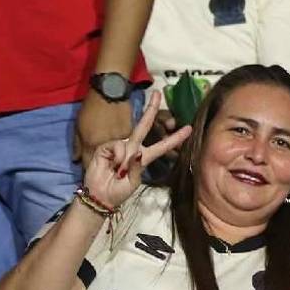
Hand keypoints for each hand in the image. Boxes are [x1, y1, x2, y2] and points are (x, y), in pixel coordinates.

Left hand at [74, 91, 133, 165]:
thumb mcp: (78, 126)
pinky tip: (120, 147)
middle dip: (102, 165)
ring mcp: (120, 141)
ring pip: (116, 156)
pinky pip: (125, 146)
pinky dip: (122, 147)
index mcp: (91, 144)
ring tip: (112, 157)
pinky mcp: (130, 135)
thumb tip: (75, 160)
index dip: (88, 169)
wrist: (110, 92)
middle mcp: (106, 146)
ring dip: (114, 157)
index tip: (89, 171)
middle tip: (101, 164)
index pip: (88, 165)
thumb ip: (77, 145)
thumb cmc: (90, 108)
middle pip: (104, 163)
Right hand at [83, 90, 191, 209]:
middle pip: (144, 126)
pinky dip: (116, 156)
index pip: (162, 146)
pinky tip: (111, 165)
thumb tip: (136, 153)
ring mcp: (119, 147)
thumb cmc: (118, 192)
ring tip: (118, 172)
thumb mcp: (134, 183)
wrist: (100, 197)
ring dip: (125, 158)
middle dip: (151, 109)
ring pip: (129, 141)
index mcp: (144, 158)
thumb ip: (138, 168)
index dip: (175, 138)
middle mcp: (133, 149)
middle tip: (157, 93)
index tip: (189, 129)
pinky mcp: (106, 147)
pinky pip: (117, 146)